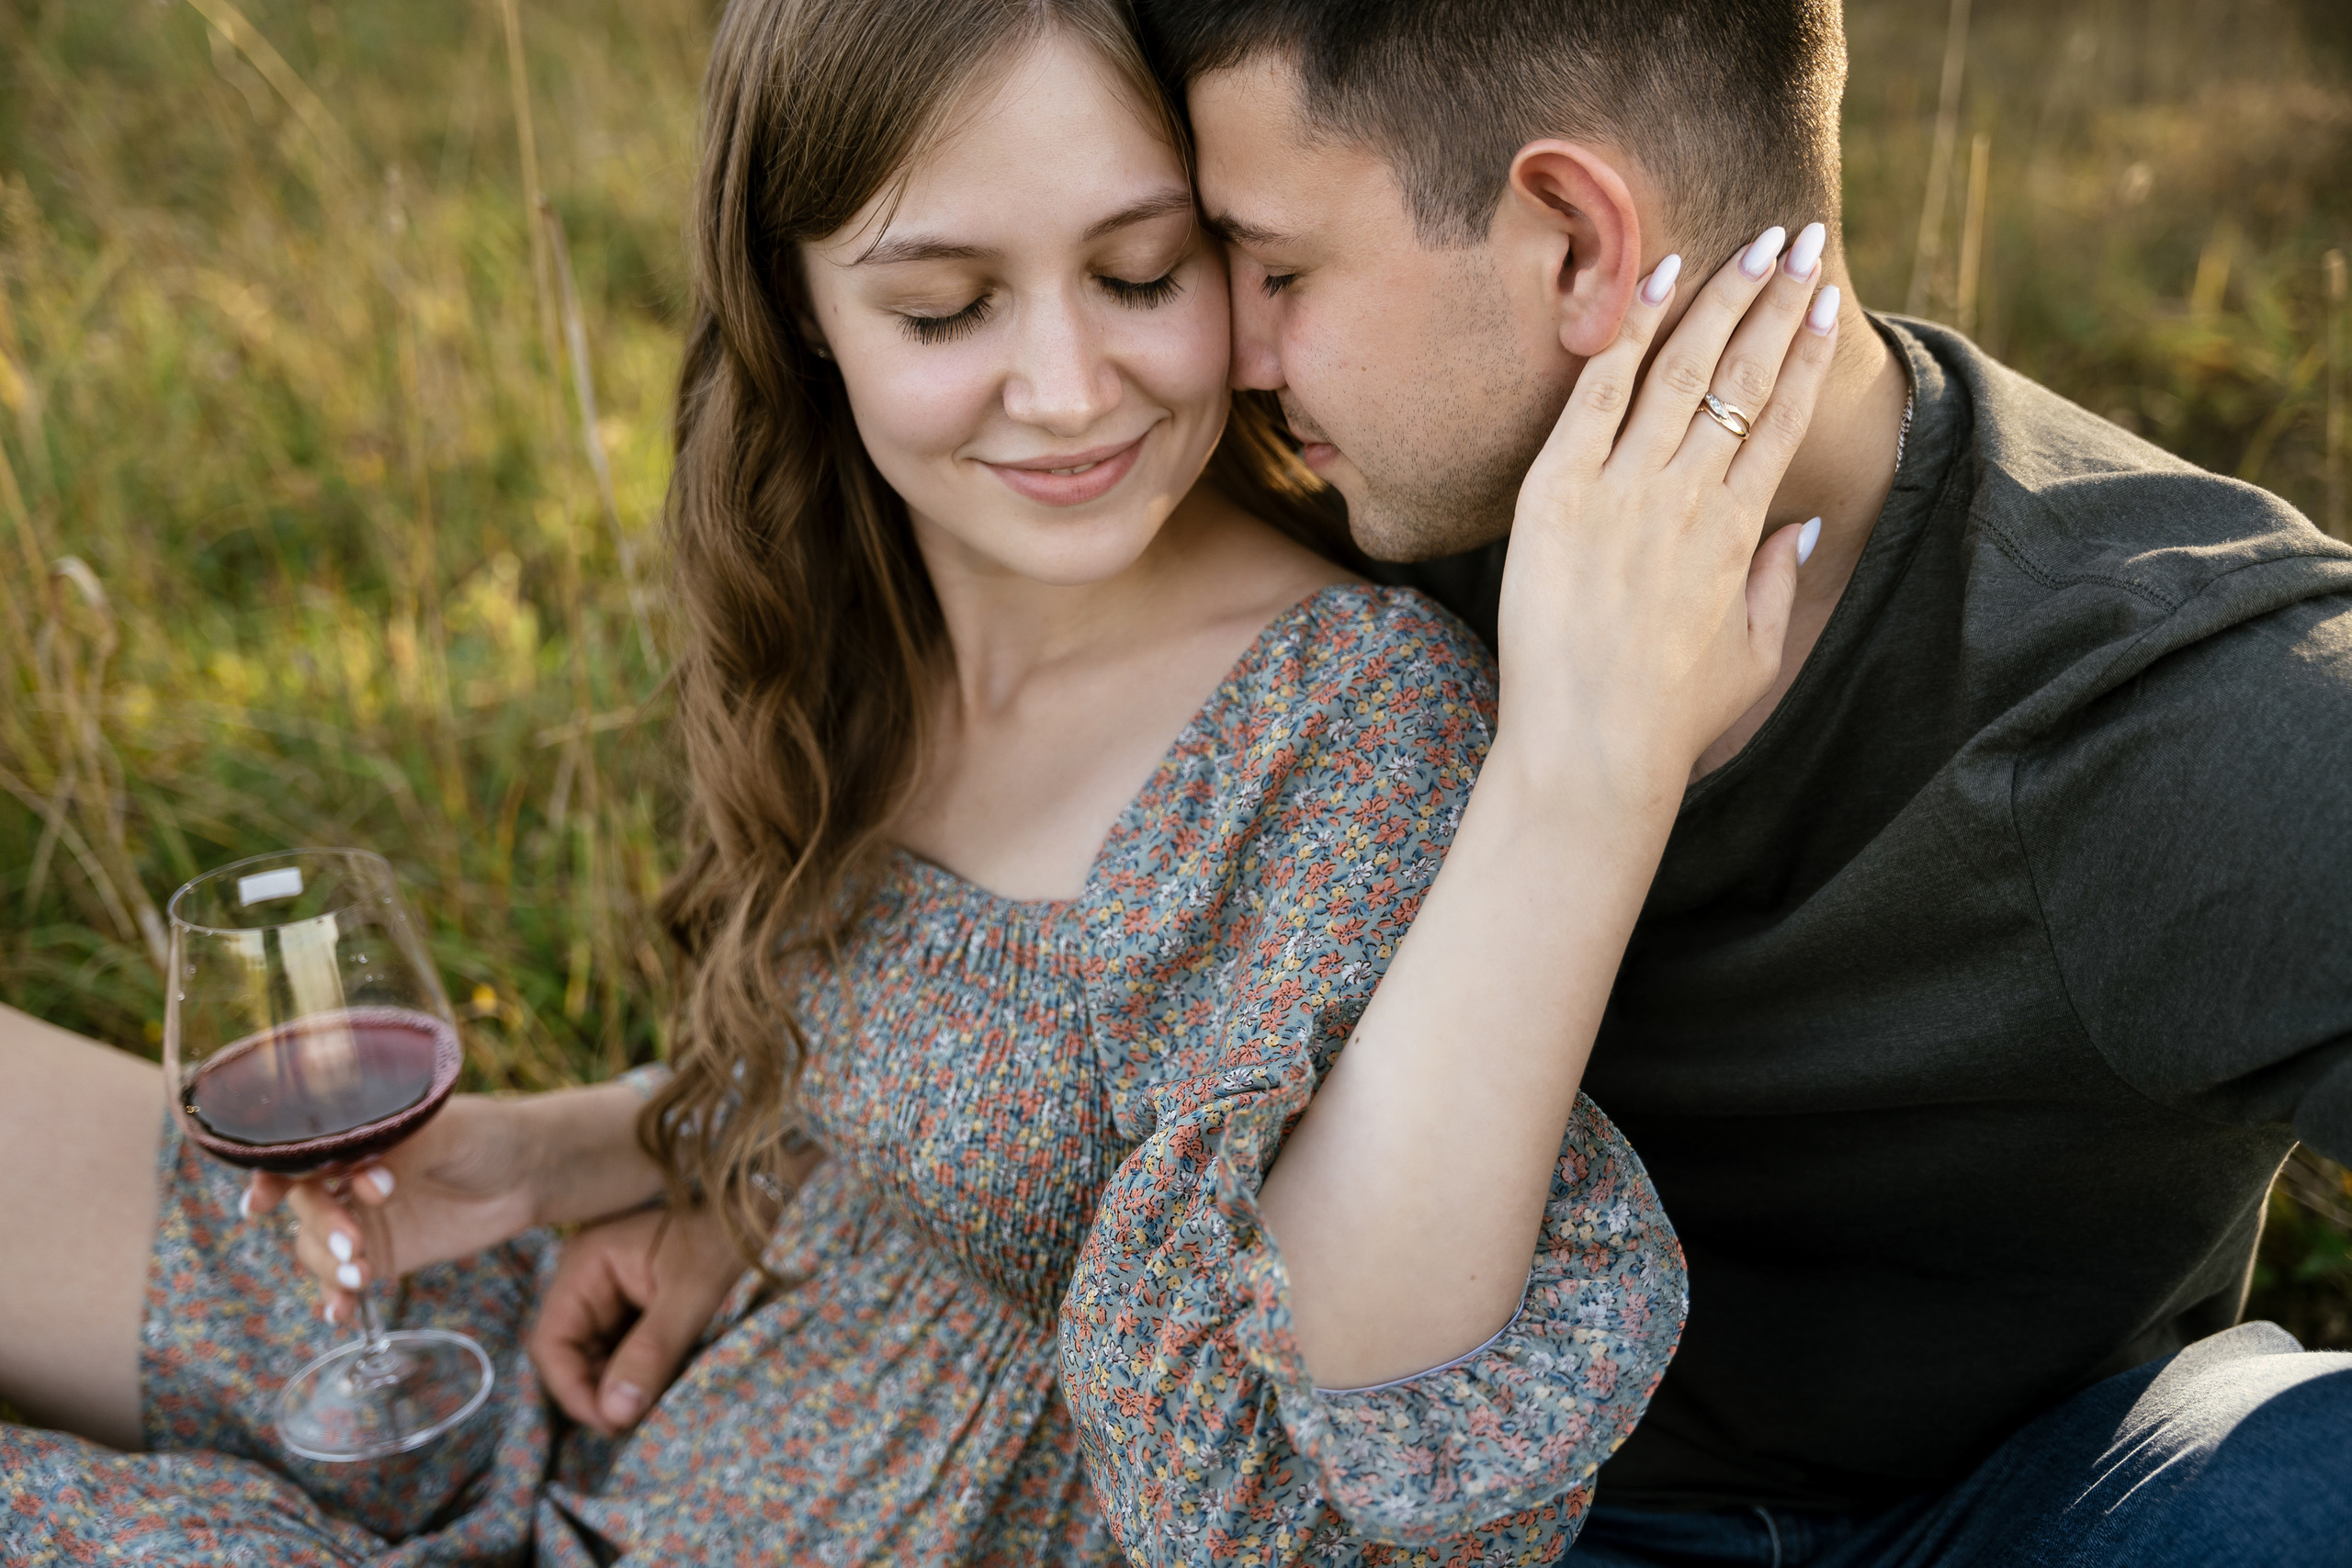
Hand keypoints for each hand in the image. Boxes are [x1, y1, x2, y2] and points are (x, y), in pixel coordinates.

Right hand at [243, 1094, 542, 1326]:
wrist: (529, 1173)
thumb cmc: (487, 1135)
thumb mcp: (448, 1133)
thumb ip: (404, 1152)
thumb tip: (365, 1178)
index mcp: (354, 1138)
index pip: (297, 1155)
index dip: (272, 1177)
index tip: (261, 1201)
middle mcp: (346, 1178)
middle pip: (305, 1204)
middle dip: (319, 1224)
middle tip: (351, 1239)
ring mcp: (361, 1219)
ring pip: (315, 1247)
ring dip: (327, 1265)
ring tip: (360, 1273)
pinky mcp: (381, 1255)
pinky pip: (342, 1280)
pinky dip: (335, 1296)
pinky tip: (340, 1312)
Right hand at [526, 1204, 746, 1435]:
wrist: (768, 1211)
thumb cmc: (730, 1241)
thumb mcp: (694, 1296)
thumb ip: (652, 1352)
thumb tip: (612, 1413)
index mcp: (587, 1263)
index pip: (551, 1341)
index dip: (572, 1389)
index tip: (611, 1423)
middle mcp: (589, 1278)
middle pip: (571, 1354)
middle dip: (599, 1393)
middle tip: (638, 1424)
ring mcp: (611, 1293)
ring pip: (597, 1358)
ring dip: (620, 1388)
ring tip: (654, 1410)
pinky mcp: (636, 1307)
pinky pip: (623, 1352)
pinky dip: (639, 1376)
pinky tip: (664, 1390)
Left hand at [1496, 224, 1839, 804]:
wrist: (1590, 753)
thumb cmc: (1669, 719)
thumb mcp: (1753, 656)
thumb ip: (1779, 582)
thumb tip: (1803, 523)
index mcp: (1738, 533)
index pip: (1781, 418)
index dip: (1807, 351)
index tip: (1828, 298)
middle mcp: (1688, 500)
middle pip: (1742, 377)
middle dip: (1779, 300)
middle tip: (1805, 238)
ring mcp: (1622, 493)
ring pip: (1680, 371)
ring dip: (1722, 298)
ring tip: (1753, 242)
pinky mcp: (1557, 497)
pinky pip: (1596, 395)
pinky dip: (1628, 331)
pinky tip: (1660, 276)